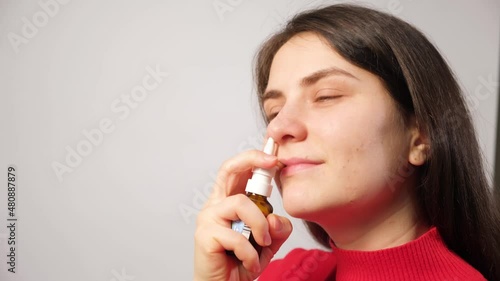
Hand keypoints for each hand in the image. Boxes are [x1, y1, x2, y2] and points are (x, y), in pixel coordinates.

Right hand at [194, 149, 292, 280]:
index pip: (238, 171)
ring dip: (259, 226)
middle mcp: (217, 204)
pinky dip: (250, 253)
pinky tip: (250, 263)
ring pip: (240, 204)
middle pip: (228, 169)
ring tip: (262, 243)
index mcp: (230, 201)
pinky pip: (236, 236)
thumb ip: (277, 228)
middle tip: (272, 162)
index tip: (275, 156)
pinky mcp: (205, 235)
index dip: (254, 158)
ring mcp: (209, 218)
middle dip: (251, 159)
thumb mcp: (268, 242)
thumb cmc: (241, 263)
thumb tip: (275, 218)